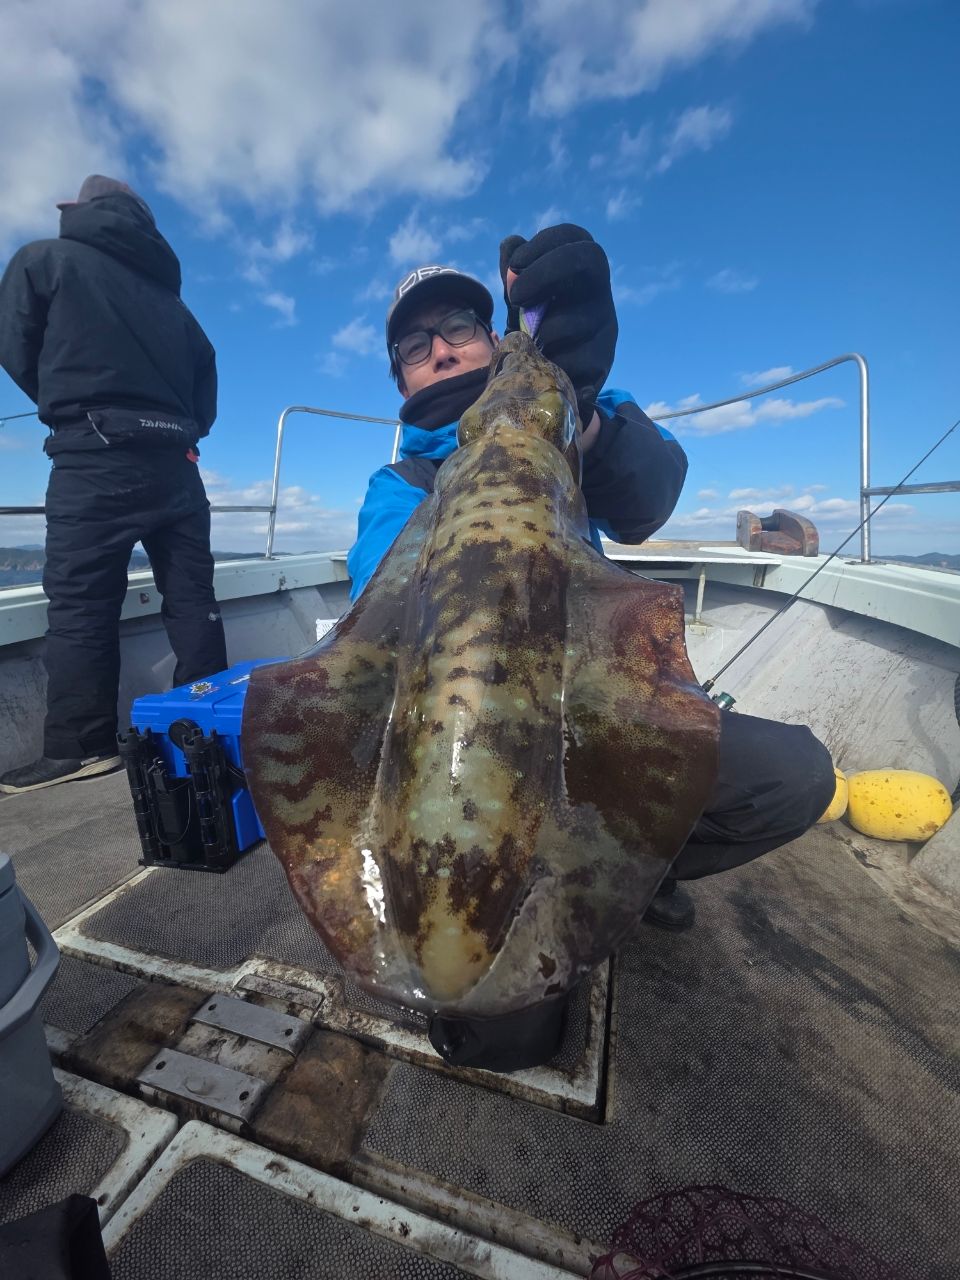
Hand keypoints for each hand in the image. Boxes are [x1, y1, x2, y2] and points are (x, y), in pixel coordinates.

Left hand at [498, 224, 617, 424]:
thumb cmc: (537, 330)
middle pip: (588, 259)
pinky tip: (545, 368)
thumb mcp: (523, 299)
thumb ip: (514, 274)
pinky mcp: (603, 362)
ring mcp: (607, 327)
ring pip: (570, 320)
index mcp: (582, 271)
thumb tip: (511, 245)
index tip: (514, 266)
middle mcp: (601, 293)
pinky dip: (549, 364)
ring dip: (539, 333)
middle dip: (545, 272)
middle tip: (515, 297)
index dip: (543, 244)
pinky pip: (572, 359)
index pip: (574, 237)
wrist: (552, 380)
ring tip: (531, 346)